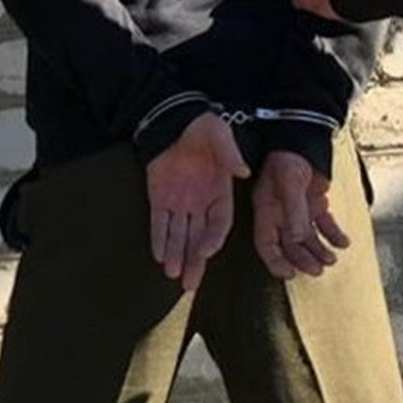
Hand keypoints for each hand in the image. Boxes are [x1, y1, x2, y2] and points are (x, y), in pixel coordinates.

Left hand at [145, 112, 249, 292]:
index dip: (214, 238)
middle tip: (191, 283)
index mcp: (220, 191)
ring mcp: (180, 202)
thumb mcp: (219, 135)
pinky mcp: (159, 198)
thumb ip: (229, 153)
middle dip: (195, 260)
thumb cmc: (201, 127)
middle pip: (199, 237)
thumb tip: (243, 171)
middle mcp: (201, 202)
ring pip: (179, 234)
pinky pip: (159, 222)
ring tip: (173, 275)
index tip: (208, 251)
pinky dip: (159, 239)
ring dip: (176, 254)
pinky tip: (159, 256)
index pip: (220, 222)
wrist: (172, 119)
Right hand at [251, 151, 349, 279]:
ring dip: (319, 250)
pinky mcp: (314, 203)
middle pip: (289, 245)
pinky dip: (334, 234)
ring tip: (331, 259)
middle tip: (317, 270)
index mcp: (266, 208)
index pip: (266, 243)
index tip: (289, 274)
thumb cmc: (289, 154)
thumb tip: (298, 238)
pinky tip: (343, 242)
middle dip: (303, 260)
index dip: (275, 261)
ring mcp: (298, 209)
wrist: (305, 136)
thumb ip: (294, 210)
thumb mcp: (289, 181)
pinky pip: (323, 224)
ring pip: (307, 238)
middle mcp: (280, 213)